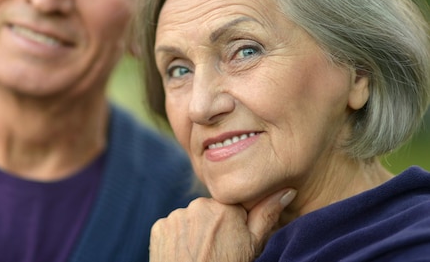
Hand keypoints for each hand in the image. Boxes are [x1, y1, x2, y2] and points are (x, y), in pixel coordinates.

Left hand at [149, 188, 295, 261]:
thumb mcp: (254, 246)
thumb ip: (267, 214)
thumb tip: (286, 189)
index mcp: (224, 206)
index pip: (230, 205)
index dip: (234, 223)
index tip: (232, 240)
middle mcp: (197, 204)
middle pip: (209, 210)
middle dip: (213, 225)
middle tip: (217, 250)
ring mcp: (175, 216)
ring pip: (190, 218)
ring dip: (194, 231)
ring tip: (201, 254)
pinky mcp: (159, 227)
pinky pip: (172, 227)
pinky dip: (177, 238)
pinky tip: (184, 254)